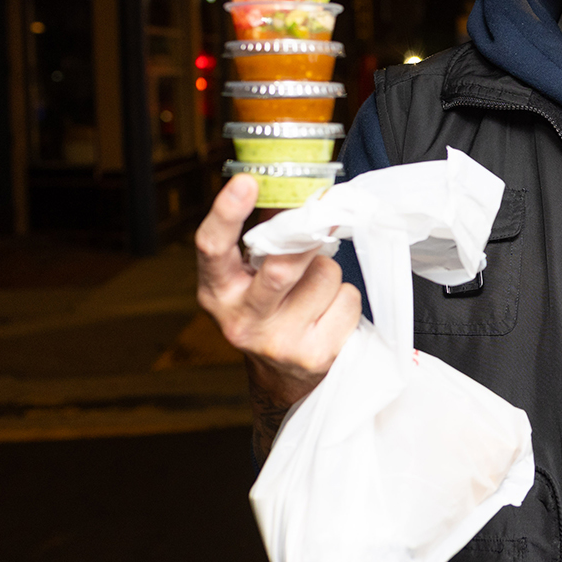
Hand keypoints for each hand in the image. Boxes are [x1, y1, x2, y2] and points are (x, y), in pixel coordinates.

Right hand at [195, 175, 361, 454]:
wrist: (283, 379)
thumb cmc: (269, 312)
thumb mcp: (248, 279)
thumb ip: (263, 240)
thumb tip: (296, 196)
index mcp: (218, 291)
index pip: (213, 248)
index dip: (227, 213)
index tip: (247, 182)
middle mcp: (242, 320)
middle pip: (283, 268)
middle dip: (308, 241)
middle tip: (320, 222)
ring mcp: (279, 342)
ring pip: (325, 276)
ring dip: (328, 273)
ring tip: (314, 291)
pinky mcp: (316, 355)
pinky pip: (347, 300)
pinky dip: (345, 299)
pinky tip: (328, 313)